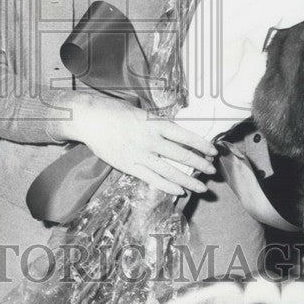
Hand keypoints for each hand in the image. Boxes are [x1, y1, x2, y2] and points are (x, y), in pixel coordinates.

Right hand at [55, 93, 217, 196]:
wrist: (90, 118)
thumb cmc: (115, 111)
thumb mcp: (140, 112)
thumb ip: (157, 125)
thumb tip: (176, 135)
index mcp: (154, 123)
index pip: (185, 135)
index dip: (201, 144)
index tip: (213, 151)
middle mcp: (150, 140)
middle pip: (180, 155)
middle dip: (199, 164)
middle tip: (212, 171)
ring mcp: (140, 155)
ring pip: (169, 171)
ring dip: (188, 180)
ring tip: (202, 187)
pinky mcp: (129, 166)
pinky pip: (152, 179)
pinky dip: (168, 186)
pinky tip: (179, 191)